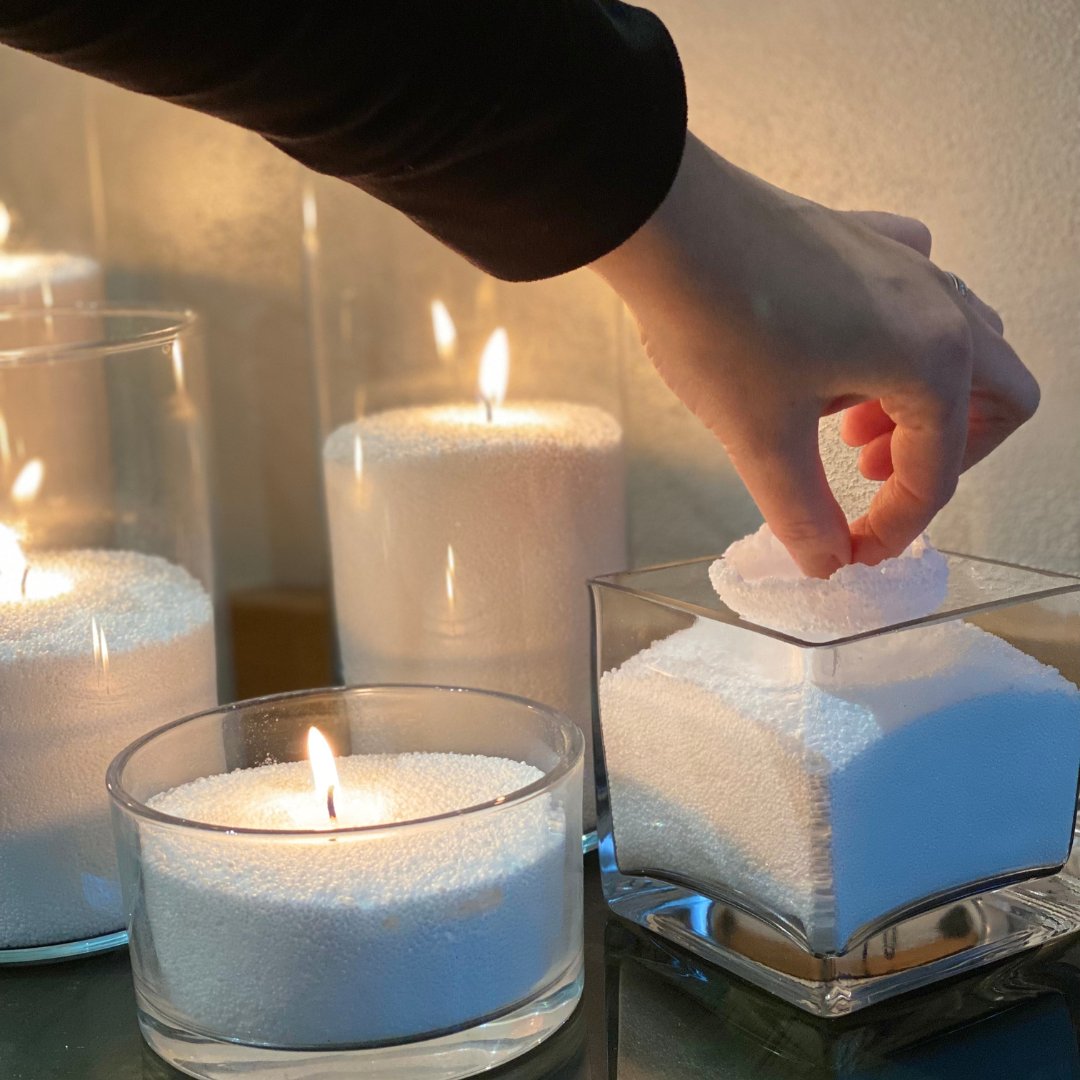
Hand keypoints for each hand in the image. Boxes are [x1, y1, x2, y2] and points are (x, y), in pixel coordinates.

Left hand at [591, 133, 1038, 576]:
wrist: (667, 224)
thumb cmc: (719, 322)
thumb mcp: (763, 438)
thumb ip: (803, 512)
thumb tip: (826, 560)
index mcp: (932, 358)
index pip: (940, 469)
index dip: (897, 525)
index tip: (852, 550)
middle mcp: (937, 302)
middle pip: (995, 395)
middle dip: (945, 454)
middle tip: (875, 477)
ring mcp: (903, 261)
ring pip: (957, 340)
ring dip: (918, 398)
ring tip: (842, 424)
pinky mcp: (861, 237)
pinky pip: (911, 290)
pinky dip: (891, 336)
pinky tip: (835, 352)